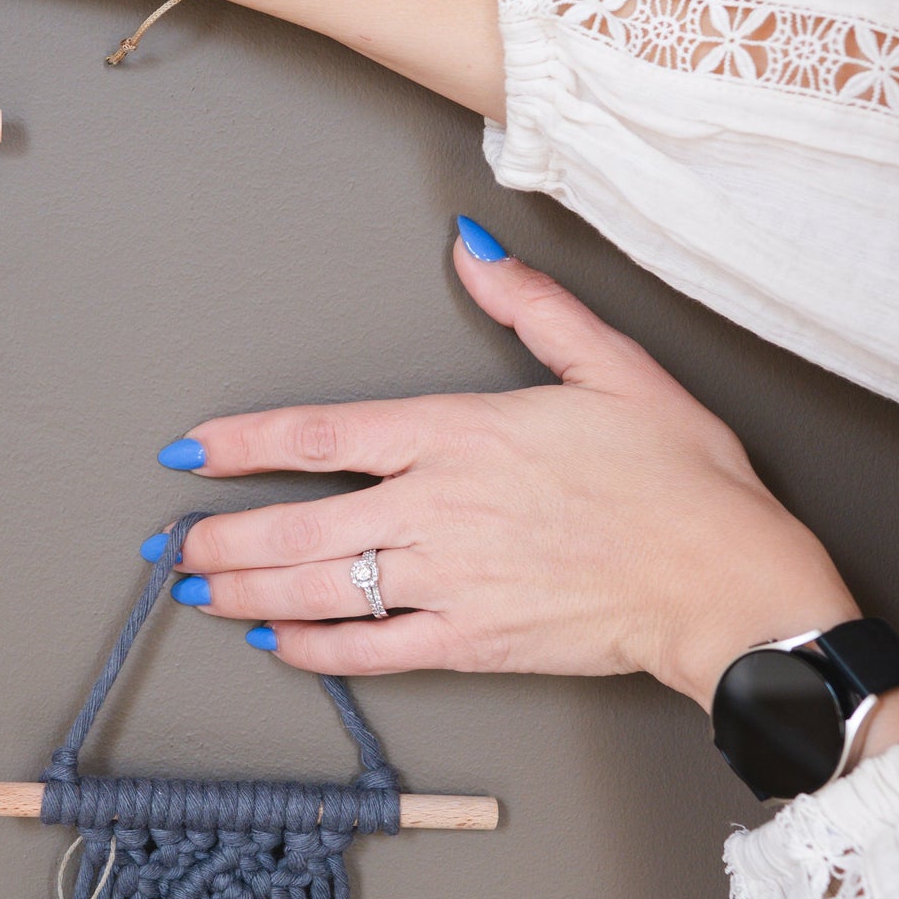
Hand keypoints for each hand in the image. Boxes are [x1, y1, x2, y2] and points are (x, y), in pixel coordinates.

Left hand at [164, 223, 867, 710]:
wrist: (727, 582)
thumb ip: (532, 307)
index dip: (241, 445)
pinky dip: (313, 649)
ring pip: (317, 588)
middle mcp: (437, 509)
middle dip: (220, 536)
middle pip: (296, 524)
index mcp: (461, 434)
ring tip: (197, 590)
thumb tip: (473, 247)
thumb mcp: (614, 366)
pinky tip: (275, 645)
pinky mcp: (469, 642)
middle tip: (171, 542)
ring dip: (245, 592)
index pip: (322, 435)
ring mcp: (447, 581)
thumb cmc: (681, 480)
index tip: (189, 451)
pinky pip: (370, 650)